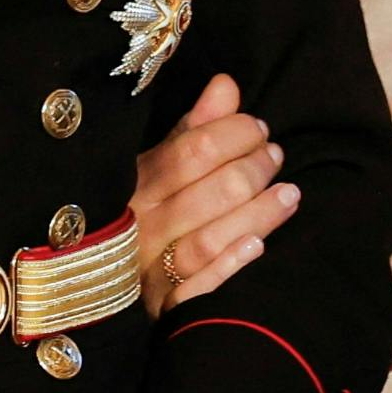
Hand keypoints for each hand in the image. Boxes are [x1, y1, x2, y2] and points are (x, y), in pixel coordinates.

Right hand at [129, 74, 293, 315]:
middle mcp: (142, 226)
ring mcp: (151, 269)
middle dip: (253, 170)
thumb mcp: (160, 166)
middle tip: (276, 157)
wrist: (102, 282)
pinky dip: (228, 268)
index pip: (192, 151)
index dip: (235, 134)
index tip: (260, 129)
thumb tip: (227, 84)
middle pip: (209, 193)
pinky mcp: (164, 307)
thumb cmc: (147, 212)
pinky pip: (197, 290)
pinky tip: (258, 247)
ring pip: (208, 240)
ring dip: (257, 215)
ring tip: (289, 195)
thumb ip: (194, 128)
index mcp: (138, 185)